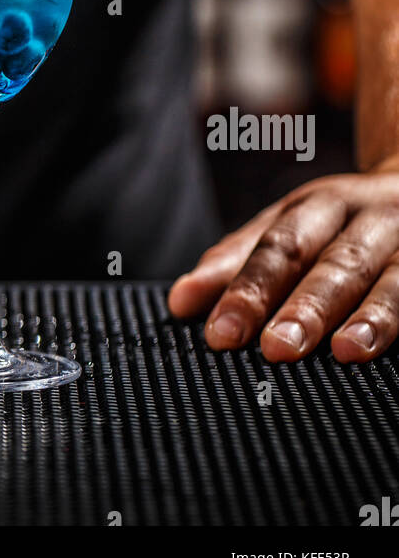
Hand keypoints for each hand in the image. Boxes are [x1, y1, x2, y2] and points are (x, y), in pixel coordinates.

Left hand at [168, 166, 398, 361]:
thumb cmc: (342, 224)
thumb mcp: (291, 226)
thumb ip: (237, 262)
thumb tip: (180, 302)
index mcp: (320, 206)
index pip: (279, 247)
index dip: (248, 290)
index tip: (220, 333)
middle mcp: (370, 218)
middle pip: (336, 261)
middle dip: (306, 305)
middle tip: (276, 348)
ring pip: (394, 278)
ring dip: (371, 316)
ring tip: (345, 351)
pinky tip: (394, 351)